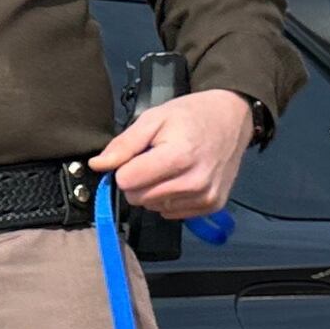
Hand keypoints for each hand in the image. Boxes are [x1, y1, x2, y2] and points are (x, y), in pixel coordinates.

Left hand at [92, 87, 255, 217]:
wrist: (232, 118)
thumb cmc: (190, 115)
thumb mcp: (153, 118)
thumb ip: (124, 145)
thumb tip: (97, 165)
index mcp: (178, 157)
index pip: (127, 182)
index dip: (125, 168)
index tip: (138, 155)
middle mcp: (194, 182)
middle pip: (138, 198)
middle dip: (138, 180)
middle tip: (155, 159)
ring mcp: (205, 197)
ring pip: (153, 207)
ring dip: (154, 190)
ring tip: (171, 166)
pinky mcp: (211, 205)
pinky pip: (171, 213)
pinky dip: (170, 198)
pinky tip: (182, 178)